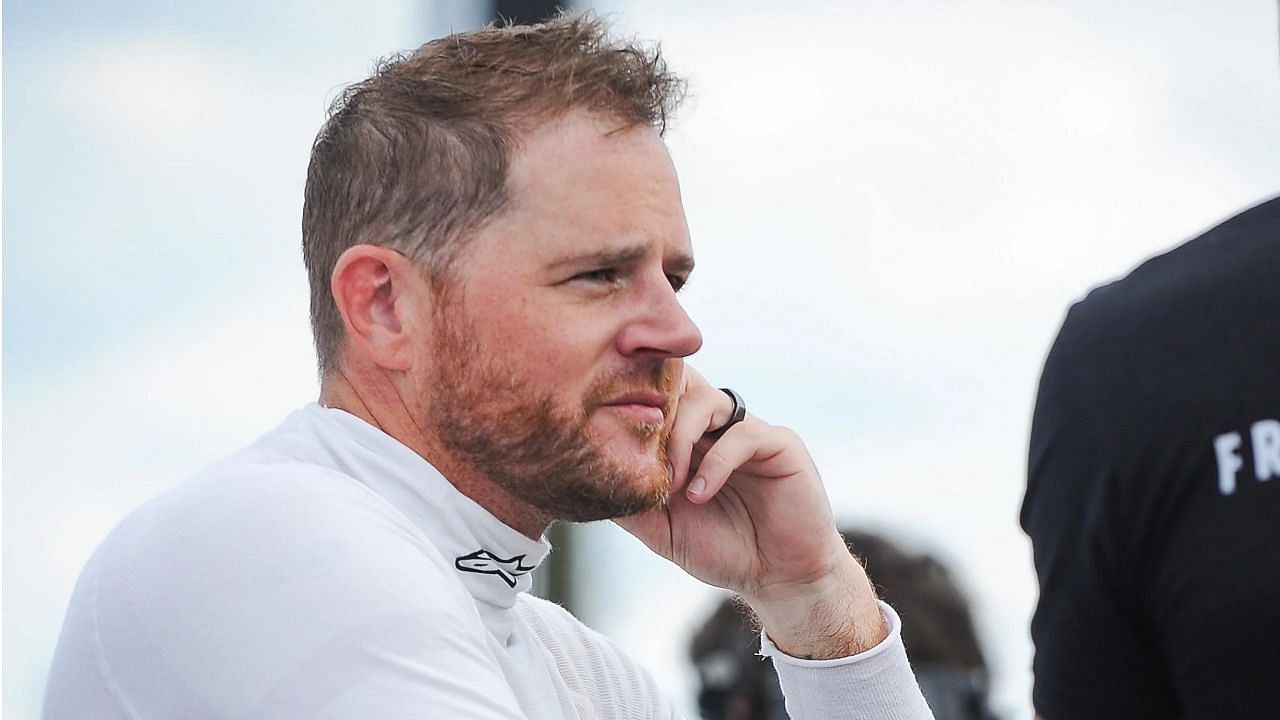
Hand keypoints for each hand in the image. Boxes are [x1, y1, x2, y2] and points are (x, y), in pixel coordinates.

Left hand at [614, 366, 886, 658]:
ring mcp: (748, 431)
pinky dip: (715, 463)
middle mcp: (717, 427)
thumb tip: (582, 483)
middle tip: (635, 445)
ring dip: (679, 438)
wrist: (776, 579)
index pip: (658, 398)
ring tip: (671, 483)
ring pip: (705, 402)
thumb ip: (631, 503)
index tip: (606, 433)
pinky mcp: (779, 444)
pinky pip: (742, 435)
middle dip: (653, 408)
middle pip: (680, 384)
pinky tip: (700, 494)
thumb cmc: (722, 549)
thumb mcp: (662, 529)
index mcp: (688, 438)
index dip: (632, 405)